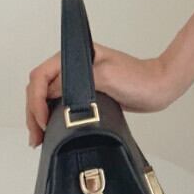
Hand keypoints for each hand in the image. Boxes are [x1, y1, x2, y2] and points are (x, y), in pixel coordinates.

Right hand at [24, 42, 176, 147]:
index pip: (41, 75)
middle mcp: (75, 66)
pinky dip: (52, 116)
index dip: (36, 100)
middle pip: (40, 87)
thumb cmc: (139, 79)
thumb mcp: (106, 76)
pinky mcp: (86, 93)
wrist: (160, 87)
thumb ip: (76, 81)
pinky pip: (60, 103)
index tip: (41, 120)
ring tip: (38, 138)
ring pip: (47, 96)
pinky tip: (50, 129)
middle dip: (33, 111)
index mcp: (76, 55)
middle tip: (35, 135)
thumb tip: (50, 92)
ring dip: (39, 116)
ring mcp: (80, 79)